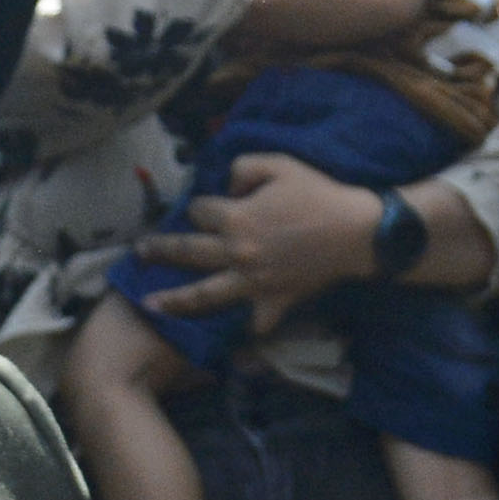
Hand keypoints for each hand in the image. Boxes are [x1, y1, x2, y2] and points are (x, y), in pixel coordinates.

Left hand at [133, 155, 385, 331]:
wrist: (357, 233)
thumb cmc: (319, 195)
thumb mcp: (279, 164)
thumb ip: (243, 167)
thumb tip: (227, 185)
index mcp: (235, 218)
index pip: (199, 211)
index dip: (201, 206)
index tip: (207, 206)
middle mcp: (236, 254)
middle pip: (186, 252)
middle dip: (160, 250)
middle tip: (141, 253)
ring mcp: (253, 283)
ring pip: (204, 296)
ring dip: (175, 301)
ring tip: (151, 305)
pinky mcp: (274, 302)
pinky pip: (254, 323)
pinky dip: (244, 330)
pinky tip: (232, 335)